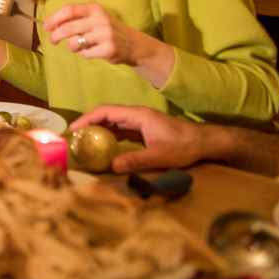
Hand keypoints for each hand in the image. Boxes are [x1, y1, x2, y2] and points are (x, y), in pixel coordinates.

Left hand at [43, 2, 149, 65]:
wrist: (133, 44)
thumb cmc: (106, 30)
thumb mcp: (94, 18)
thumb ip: (75, 19)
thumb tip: (50, 24)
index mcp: (94, 9)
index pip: (69, 10)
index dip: (54, 19)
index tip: (46, 27)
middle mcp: (100, 19)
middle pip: (68, 28)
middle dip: (55, 35)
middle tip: (52, 41)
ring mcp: (105, 35)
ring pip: (74, 43)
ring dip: (72, 47)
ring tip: (79, 46)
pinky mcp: (108, 49)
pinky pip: (85, 54)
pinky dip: (84, 54)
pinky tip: (92, 51)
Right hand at [70, 105, 206, 172]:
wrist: (205, 142)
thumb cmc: (184, 146)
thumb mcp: (160, 155)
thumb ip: (136, 160)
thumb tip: (111, 167)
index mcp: (137, 115)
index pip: (105, 111)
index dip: (87, 118)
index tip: (72, 129)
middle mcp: (136, 115)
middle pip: (106, 114)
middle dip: (88, 123)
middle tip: (73, 137)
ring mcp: (140, 122)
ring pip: (112, 121)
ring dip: (97, 129)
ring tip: (83, 141)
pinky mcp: (144, 130)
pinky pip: (120, 129)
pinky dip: (108, 135)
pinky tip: (102, 146)